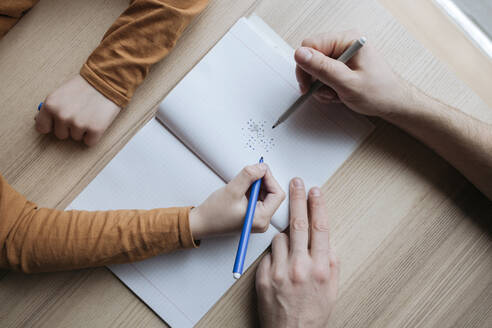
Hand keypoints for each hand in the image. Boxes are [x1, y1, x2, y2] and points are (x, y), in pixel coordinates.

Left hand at [35, 74, 120, 145]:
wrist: (107, 81)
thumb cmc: (85, 86)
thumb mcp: (61, 93)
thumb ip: (51, 108)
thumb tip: (40, 122)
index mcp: (50, 105)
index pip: (42, 127)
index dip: (52, 125)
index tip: (58, 122)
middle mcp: (62, 116)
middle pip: (61, 135)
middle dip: (70, 127)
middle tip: (80, 113)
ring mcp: (78, 124)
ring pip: (76, 138)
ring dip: (83, 129)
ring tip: (90, 114)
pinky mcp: (94, 130)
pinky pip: (89, 142)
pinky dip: (94, 135)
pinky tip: (96, 121)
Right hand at [189, 163, 285, 238]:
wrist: (200, 223)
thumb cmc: (213, 214)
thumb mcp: (232, 190)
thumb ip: (249, 176)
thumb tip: (262, 168)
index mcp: (261, 219)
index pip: (277, 194)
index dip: (270, 179)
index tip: (260, 170)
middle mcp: (262, 221)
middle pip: (273, 194)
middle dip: (263, 181)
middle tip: (251, 173)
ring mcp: (257, 218)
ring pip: (266, 194)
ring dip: (257, 185)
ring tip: (243, 183)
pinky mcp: (252, 215)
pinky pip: (258, 198)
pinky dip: (252, 189)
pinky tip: (242, 189)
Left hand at [256, 178, 338, 327]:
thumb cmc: (313, 313)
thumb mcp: (332, 288)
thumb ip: (330, 262)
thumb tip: (326, 240)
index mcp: (319, 268)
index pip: (320, 228)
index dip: (318, 205)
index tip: (316, 191)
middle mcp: (299, 267)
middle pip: (298, 223)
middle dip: (298, 198)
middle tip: (296, 182)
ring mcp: (279, 272)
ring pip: (280, 239)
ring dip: (286, 239)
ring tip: (291, 255)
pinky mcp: (263, 277)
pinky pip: (268, 255)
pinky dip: (274, 257)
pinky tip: (280, 269)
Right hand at [294, 30, 411, 117]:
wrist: (393, 103)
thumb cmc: (379, 93)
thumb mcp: (347, 83)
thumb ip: (322, 68)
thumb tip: (300, 54)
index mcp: (347, 40)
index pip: (311, 45)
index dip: (305, 66)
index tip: (308, 84)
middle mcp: (344, 44)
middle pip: (312, 57)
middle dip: (314, 78)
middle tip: (323, 92)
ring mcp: (343, 54)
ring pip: (315, 68)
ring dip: (321, 86)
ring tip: (335, 94)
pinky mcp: (342, 65)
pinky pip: (323, 74)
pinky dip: (326, 87)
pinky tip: (337, 93)